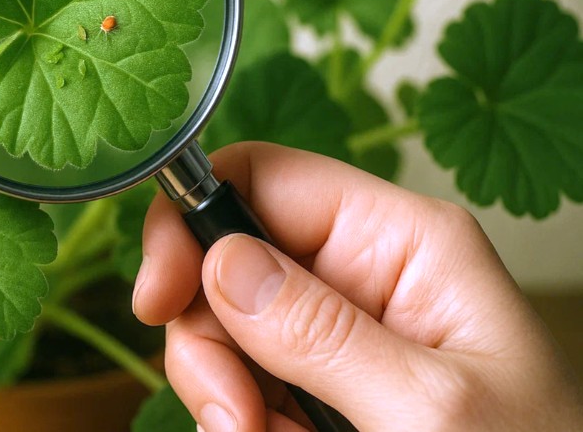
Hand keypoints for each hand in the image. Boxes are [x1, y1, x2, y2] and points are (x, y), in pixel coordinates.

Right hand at [134, 142, 582, 431]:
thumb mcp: (427, 410)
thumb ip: (320, 332)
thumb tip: (221, 259)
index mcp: (403, 242)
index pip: (265, 177)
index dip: (193, 220)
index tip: (157, 296)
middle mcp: (363, 272)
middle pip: (227, 259)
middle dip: (211, 337)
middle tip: (234, 415)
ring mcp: (338, 329)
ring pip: (224, 327)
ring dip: (224, 391)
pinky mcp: (320, 381)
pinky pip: (244, 381)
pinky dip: (242, 420)